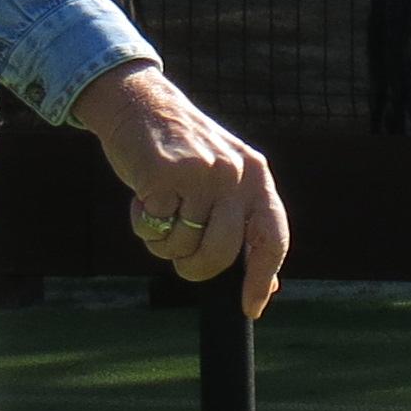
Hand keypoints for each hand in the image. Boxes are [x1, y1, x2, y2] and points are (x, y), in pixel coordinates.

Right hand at [73, 63, 287, 314]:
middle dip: (196, 268)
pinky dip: (143, 223)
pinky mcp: (167, 172)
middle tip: (178, 260)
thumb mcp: (225, 180)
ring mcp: (202, 171)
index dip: (262, 279)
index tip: (250, 307)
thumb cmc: (182, 152)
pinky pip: (154, 228)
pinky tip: (143, 197)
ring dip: (163, 242)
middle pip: (222, 253)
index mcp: (257, 176)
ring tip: (159, 210)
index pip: (273, 239)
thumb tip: (268, 288)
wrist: (138, 103)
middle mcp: (235, 174)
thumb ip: (245, 225)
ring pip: (184, 244)